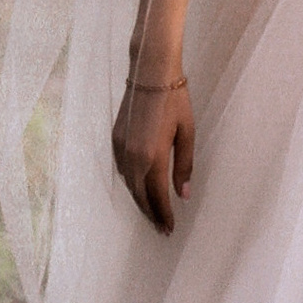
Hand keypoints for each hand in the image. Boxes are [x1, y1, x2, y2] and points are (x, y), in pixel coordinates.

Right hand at [113, 58, 193, 234]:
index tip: (169, 229)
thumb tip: (183, 195)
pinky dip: (131, 183)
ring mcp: (121, 148)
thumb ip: (184, 166)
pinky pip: (122, 170)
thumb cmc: (175, 101)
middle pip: (140, 195)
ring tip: (152, 213)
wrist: (150, 73)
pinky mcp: (115, 140)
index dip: (164, 215)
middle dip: (151, 214)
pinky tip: (140, 187)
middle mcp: (133, 156)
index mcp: (153, 156)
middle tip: (161, 228)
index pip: (158, 196)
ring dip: (140, 200)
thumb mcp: (187, 133)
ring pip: (129, 184)